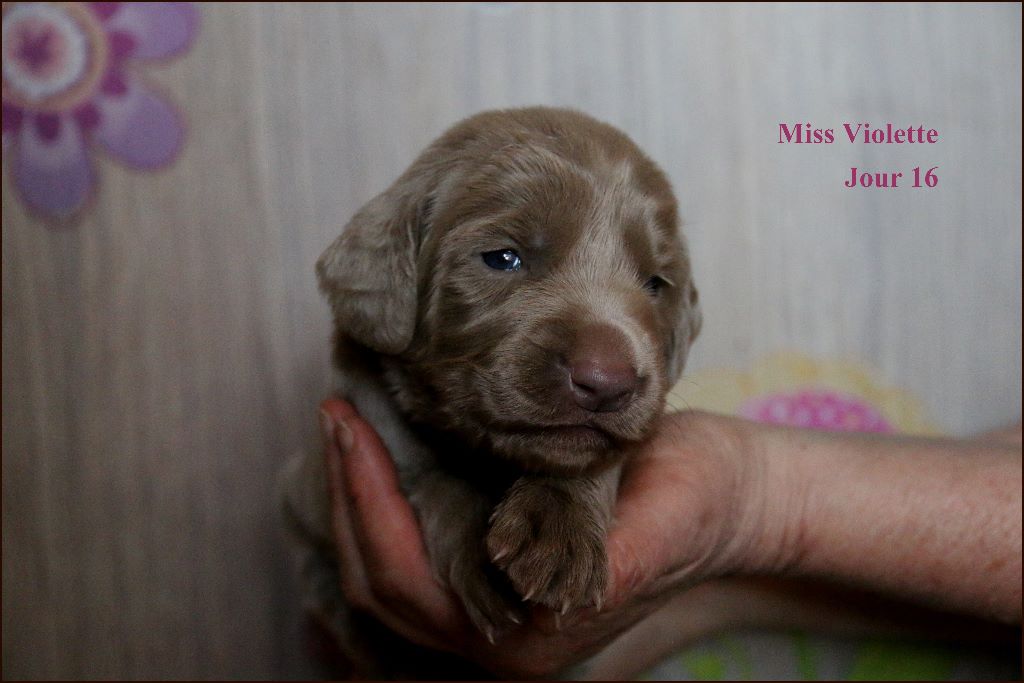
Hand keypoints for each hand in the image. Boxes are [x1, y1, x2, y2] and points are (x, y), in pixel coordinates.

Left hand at [319, 398, 763, 677]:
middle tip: (338, 411)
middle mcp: (501, 638)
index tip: (350, 421)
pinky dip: (382, 507)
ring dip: (356, 499)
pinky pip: (412, 557)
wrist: (734, 499)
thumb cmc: (700, 500)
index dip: (366, 500)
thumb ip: (596, 559)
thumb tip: (521, 576)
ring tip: (347, 425)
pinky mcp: (496, 581)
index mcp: (530, 633)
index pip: (408, 578)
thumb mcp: (661, 518)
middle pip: (380, 582)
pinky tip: (380, 455)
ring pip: (386, 576)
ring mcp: (495, 614)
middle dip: (347, 493)